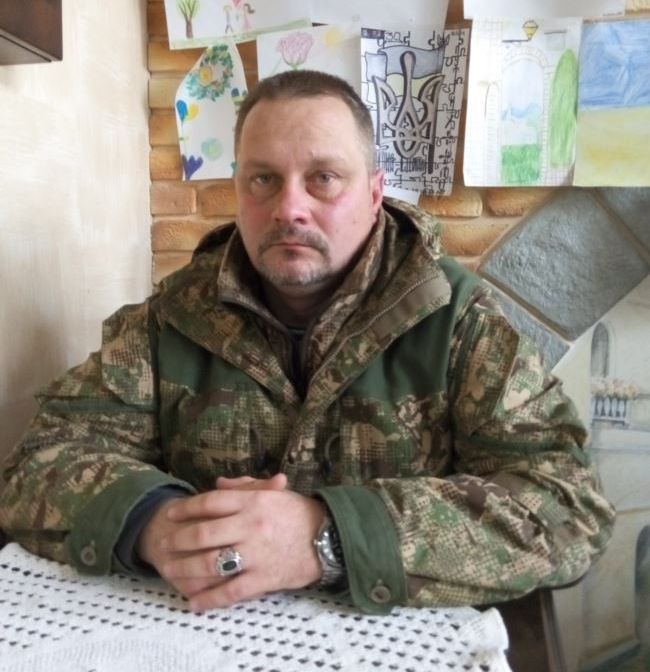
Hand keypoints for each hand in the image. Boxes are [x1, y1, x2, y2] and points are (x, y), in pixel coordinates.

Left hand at [137, 474, 324, 611]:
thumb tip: (217, 485)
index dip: (186, 508)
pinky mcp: (264, 579)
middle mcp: (251, 526)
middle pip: (203, 533)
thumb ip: (244, 486)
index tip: (171, 514)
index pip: (210, 502)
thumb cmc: (299, 513)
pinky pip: (230, 591)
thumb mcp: (273, 492)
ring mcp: (257, 554)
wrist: (329, 538)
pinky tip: (195, 603)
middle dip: (178, 540)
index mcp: (254, 501)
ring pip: (210, 564)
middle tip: (164, 543)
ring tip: (170, 569)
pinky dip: (209, 599)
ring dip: (185, 569)